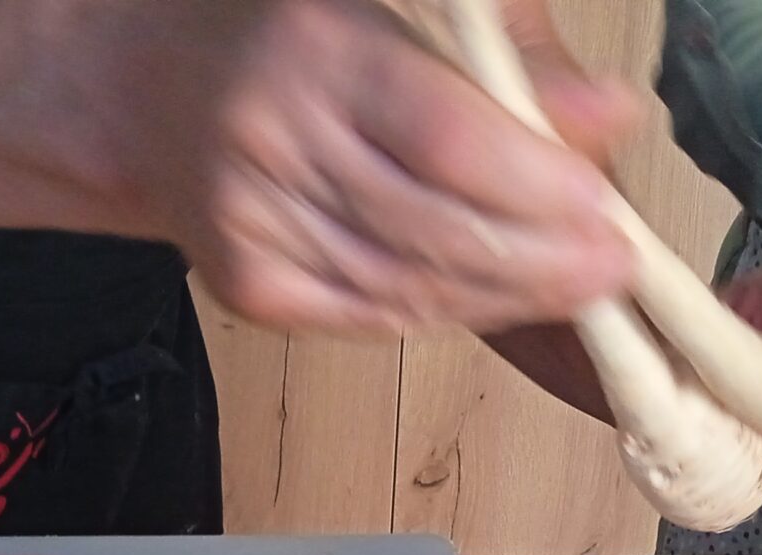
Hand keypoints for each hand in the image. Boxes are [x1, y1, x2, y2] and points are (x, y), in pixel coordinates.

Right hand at [128, 0, 640, 334]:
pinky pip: (370, 317)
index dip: (534, 187)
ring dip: (504, 299)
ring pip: (408, 289)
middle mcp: (273, 138)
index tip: (601, 207)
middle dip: (540, 262)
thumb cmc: (291, 30)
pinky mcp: (247, 285)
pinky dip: (443, 313)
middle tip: (612, 268)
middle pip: (434, 230)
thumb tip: (608, 117)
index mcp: (315, 48)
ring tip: (573, 289)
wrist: (149, 87)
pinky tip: (494, 299)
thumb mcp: (396, 3)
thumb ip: (504, 57)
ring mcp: (251, 224)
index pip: (446, 139)